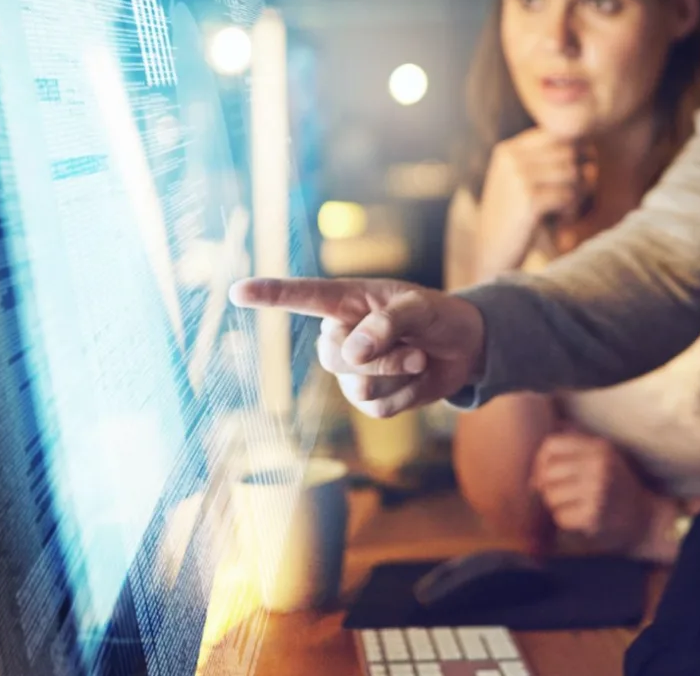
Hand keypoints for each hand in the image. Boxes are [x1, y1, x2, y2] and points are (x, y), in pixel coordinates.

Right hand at [228, 277, 484, 417]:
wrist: (462, 348)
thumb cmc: (437, 315)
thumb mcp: (421, 307)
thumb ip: (387, 321)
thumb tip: (352, 354)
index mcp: (347, 301)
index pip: (302, 297)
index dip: (270, 294)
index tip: (237, 291)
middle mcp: (340, 336)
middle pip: (335, 358)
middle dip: (382, 358)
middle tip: (417, 350)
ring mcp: (351, 372)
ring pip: (358, 386)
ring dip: (398, 375)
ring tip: (420, 358)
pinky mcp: (369, 400)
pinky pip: (378, 409)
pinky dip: (407, 396)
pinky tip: (416, 380)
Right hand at [474, 129, 594, 280]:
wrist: (491, 257)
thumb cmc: (514, 221)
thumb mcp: (523, 183)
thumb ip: (549, 161)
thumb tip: (591, 148)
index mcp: (508, 150)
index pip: (556, 135)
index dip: (572, 157)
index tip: (568, 182)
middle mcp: (511, 158)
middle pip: (567, 152)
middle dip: (576, 177)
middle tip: (569, 201)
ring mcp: (518, 177)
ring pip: (572, 172)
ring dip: (576, 195)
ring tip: (564, 213)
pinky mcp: (529, 199)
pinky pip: (569, 194)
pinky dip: (570, 211)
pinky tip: (560, 224)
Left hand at [530, 432, 660, 555]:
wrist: (643, 515)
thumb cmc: (616, 482)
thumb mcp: (602, 454)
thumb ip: (576, 441)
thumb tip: (544, 442)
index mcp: (599, 447)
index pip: (551, 445)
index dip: (540, 460)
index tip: (543, 474)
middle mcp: (599, 466)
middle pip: (547, 473)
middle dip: (547, 486)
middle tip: (559, 493)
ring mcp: (597, 491)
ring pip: (551, 497)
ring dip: (556, 504)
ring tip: (573, 504)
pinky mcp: (594, 515)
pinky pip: (560, 517)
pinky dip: (565, 519)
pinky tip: (580, 517)